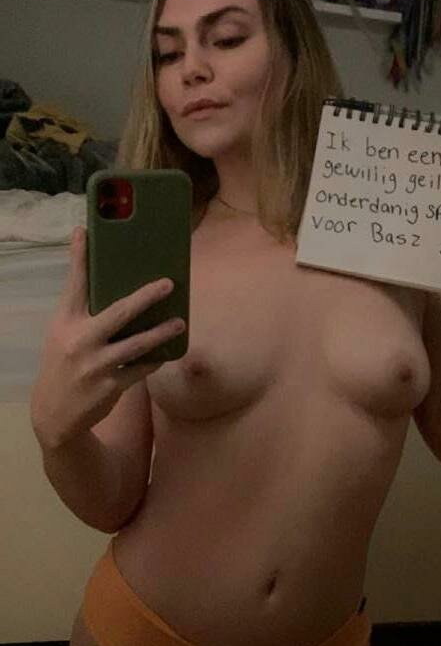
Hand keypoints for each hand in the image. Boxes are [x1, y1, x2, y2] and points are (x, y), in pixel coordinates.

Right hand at [30, 226, 184, 450]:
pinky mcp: (111, 385)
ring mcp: (96, 365)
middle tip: (168, 284)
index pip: (74, 285)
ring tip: (180, 323)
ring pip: (137, 344)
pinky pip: (141, 369)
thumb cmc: (64, 365)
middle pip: (118, 312)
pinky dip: (155, 360)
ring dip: (161, 333)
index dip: (79, 258)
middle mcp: (80, 340)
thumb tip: (103, 283)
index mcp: (65, 323)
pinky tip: (167, 352)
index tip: (85, 231)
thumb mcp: (62, 334)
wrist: (55, 413)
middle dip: (146, 297)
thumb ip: (81, 311)